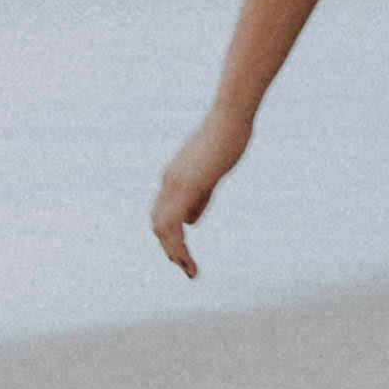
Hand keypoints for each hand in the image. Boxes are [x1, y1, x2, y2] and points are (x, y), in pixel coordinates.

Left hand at [150, 114, 248, 276]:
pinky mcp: (186, 186)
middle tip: (187, 269)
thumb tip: (190, 222)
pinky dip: (178, 248)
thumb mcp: (212, 172)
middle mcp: (168, 181)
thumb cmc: (228, 137)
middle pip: (158, 223)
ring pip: (162, 228)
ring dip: (174, 254)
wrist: (230, 116)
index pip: (163, 213)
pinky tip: (190, 261)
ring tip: (190, 271)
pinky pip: (172, 225)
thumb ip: (200, 197)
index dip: (171, 237)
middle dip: (170, 249)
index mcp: (174, 177)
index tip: (185, 256)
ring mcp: (174, 184)